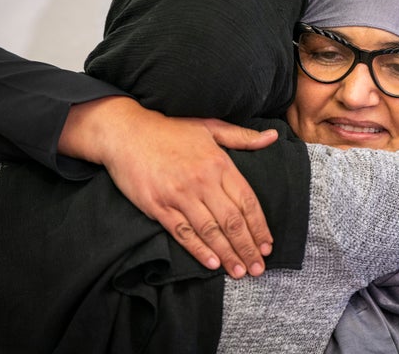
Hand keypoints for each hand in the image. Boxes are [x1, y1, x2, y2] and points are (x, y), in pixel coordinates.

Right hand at [59, 96, 277, 277]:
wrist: (126, 132)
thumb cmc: (170, 130)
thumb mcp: (210, 127)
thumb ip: (242, 137)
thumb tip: (273, 137)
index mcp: (219, 163)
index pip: (247, 201)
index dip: (259, 226)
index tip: (268, 245)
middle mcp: (202, 181)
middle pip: (232, 221)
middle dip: (248, 247)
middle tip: (258, 268)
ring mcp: (179, 195)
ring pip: (210, 231)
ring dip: (227, 254)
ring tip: (240, 271)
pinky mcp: (158, 206)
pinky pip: (183, 233)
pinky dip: (198, 250)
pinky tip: (212, 263)